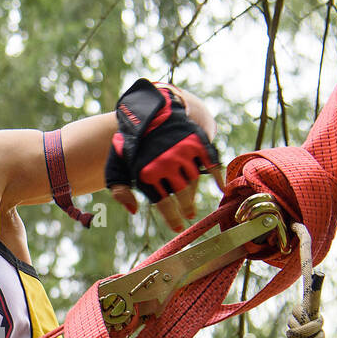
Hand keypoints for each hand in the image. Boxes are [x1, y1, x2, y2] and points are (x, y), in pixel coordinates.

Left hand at [105, 80, 225, 231]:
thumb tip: (134, 211)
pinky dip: (217, 177)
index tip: (178, 227)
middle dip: (186, 208)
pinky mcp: (196, 141)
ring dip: (194, 195)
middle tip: (189, 215)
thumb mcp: (116, 166)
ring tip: (191, 203)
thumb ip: (120, 190)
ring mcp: (183, 152)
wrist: (148, 110)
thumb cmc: (132, 144)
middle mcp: (166, 164)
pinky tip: (220, 186)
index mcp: (146, 173)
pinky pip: (210, 164)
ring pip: (194, 182)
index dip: (172, 218)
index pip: (163, 203)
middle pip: (182, 195)